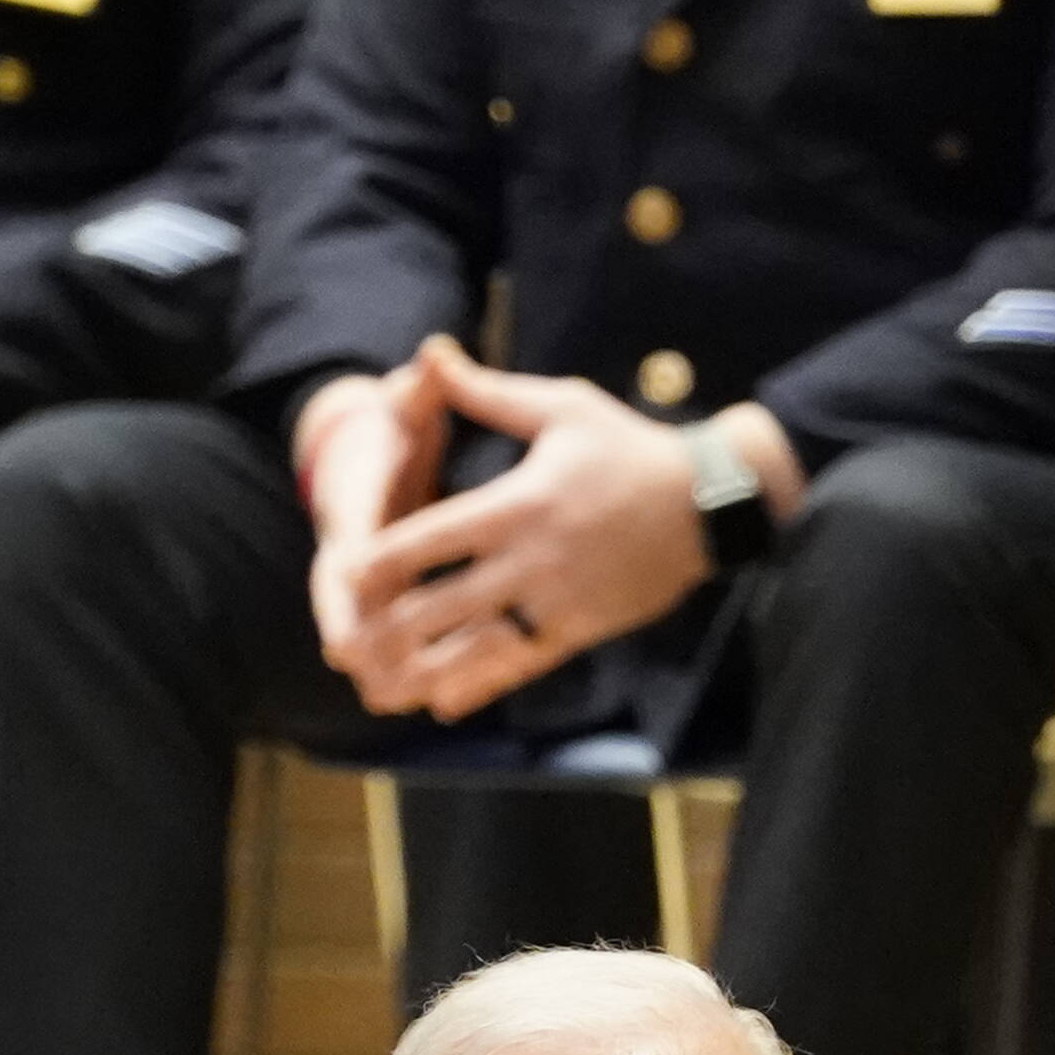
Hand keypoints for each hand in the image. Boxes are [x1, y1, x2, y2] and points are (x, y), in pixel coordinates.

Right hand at [296, 348, 462, 665]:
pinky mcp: (394, 614)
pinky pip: (406, 659)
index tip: (347, 626)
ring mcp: (371, 595)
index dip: (346, 594)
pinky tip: (452, 700)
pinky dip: (425, 677)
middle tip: (391, 681)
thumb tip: (434, 354)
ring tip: (431, 693)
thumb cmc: (393, 433)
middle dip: (369, 650)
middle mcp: (353, 565)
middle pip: (348, 620)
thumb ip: (421, 391)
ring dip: (399, 672)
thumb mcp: (405, 408)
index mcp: (354, 515)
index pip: (342, 559)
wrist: (371, 459)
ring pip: (374, 652)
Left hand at [324, 357, 766, 720]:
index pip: (435, 538)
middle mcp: (533, 558)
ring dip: (426, 669)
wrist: (709, 502)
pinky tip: (441, 701)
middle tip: (345, 645)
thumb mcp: (560, 407)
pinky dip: (479, 685)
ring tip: (380, 686)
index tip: (346, 574)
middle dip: (392, 627)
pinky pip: (522, 665)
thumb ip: (489, 392)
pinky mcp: (580, 628)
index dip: (385, 559)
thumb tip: (434, 353)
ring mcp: (557, 599)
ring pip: (479, 646)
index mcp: (520, 502)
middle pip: (446, 603)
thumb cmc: (628, 447)